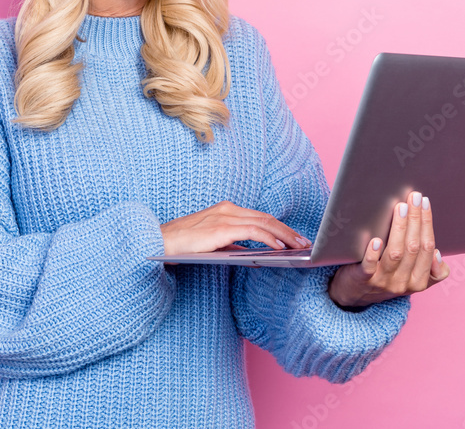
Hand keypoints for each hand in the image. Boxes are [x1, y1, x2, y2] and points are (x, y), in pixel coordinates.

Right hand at [159, 200, 311, 264]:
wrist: (159, 242)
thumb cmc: (183, 245)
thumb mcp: (213, 243)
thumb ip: (232, 245)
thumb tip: (254, 255)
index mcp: (226, 210)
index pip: (260, 216)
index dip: (280, 227)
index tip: (295, 237)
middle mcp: (227, 209)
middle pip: (266, 218)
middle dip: (287, 230)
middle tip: (305, 242)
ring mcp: (224, 217)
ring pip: (263, 223)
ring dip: (284, 235)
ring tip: (299, 246)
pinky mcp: (221, 228)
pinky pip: (252, 231)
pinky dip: (269, 238)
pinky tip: (280, 248)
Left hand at [327, 190, 449, 307]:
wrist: (354, 295)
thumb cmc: (385, 278)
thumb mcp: (411, 279)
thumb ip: (430, 270)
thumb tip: (437, 253)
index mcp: (419, 281)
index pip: (427, 248)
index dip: (427, 224)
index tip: (424, 203)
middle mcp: (403, 283)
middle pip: (413, 247)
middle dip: (416, 219)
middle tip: (414, 197)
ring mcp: (382, 282)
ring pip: (395, 253)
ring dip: (400, 228)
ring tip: (400, 207)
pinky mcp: (362, 280)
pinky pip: (369, 267)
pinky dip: (373, 253)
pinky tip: (376, 239)